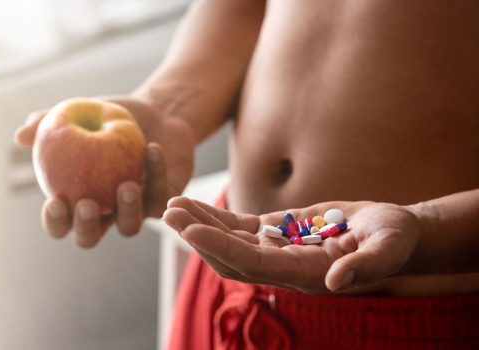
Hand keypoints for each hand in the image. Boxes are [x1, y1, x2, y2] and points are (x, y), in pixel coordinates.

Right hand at [14, 96, 195, 247]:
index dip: (55, 221)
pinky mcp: (163, 201)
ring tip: (127, 184)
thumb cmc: (110, 117)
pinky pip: (159, 198)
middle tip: (88, 204)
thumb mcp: (79, 114)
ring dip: (127, 210)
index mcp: (78, 199)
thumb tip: (21, 135)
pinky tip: (153, 150)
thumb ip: (48, 123)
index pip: (60, 223)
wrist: (157, 114)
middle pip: (89, 238)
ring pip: (129, 228)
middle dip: (86, 227)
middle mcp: (104, 212)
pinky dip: (157, 175)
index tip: (55, 201)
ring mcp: (135, 210)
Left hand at [162, 197, 422, 293]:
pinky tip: (193, 203)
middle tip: (169, 213)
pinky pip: (237, 226)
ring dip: (199, 224)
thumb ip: (366, 265)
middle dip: (198, 236)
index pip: (252, 263)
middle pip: (229, 256)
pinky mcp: (275, 232)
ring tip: (171, 204)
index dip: (220, 246)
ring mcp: (275, 249)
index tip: (191, 228)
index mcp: (302, 273)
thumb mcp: (388, 248)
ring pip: (227, 240)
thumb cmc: (394, 240)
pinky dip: (214, 216)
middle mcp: (282, 266)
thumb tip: (336, 281)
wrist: (390, 232)